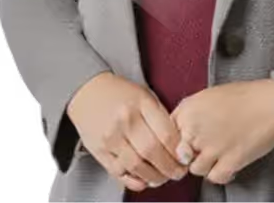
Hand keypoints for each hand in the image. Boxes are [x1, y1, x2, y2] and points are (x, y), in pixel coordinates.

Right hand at [66, 71, 190, 191]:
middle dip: (169, 168)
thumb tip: (177, 144)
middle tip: (178, 172)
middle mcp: (125, 120)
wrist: (88, 91)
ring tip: (163, 178)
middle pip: (153, 152)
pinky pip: (119, 172)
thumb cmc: (121, 93)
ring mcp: (111, 137)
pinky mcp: (99, 150)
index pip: (166, 134)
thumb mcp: (145, 95)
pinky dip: (134, 181)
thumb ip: (160, 117)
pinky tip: (144, 180)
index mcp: (141, 103)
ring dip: (154, 177)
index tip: (186, 158)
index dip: (179, 151)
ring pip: (136, 166)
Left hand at [169, 79, 273, 185]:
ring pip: (195, 169)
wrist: (271, 103)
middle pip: (180, 155)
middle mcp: (195, 129)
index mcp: (188, 109)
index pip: (167, 135)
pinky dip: (221, 172)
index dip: (177, 142)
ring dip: (207, 164)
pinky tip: (229, 161)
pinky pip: (214, 178)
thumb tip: (179, 133)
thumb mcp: (209, 95)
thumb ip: (190, 114)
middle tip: (207, 147)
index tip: (186, 144)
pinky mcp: (228, 162)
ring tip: (220, 152)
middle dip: (191, 153)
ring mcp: (211, 147)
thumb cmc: (244, 96)